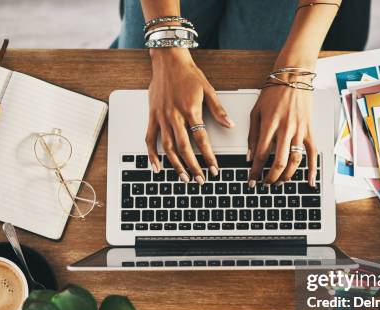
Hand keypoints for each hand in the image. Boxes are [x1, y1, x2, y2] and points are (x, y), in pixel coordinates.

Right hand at [146, 49, 232, 182]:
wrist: (168, 60)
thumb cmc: (188, 73)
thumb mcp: (208, 89)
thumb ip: (218, 109)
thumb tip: (229, 124)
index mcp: (191, 110)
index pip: (201, 139)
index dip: (208, 157)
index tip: (214, 168)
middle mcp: (175, 116)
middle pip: (184, 148)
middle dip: (193, 166)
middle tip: (199, 180)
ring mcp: (161, 117)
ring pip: (168, 147)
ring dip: (175, 164)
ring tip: (183, 177)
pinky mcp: (152, 116)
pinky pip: (150, 138)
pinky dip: (152, 154)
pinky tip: (157, 166)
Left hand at [247, 84, 316, 186]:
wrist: (294, 77)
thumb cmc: (273, 93)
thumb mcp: (256, 112)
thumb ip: (252, 135)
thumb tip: (249, 156)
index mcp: (270, 124)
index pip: (260, 154)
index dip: (254, 171)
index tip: (251, 181)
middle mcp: (285, 129)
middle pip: (278, 161)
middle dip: (271, 177)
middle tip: (265, 184)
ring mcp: (299, 130)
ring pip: (295, 160)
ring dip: (287, 175)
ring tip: (280, 182)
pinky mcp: (309, 130)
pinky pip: (313, 153)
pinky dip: (312, 169)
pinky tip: (309, 181)